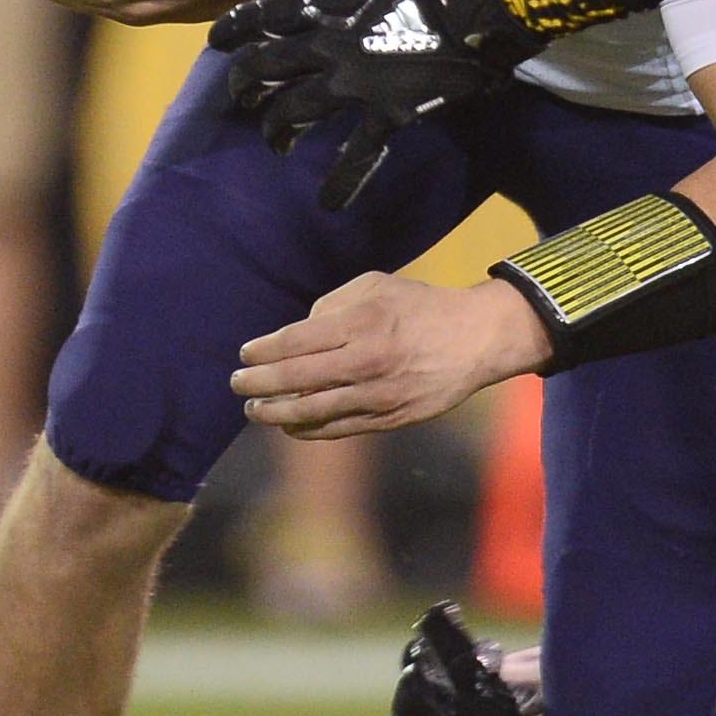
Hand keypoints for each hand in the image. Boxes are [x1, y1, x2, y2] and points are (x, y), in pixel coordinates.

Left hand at [213, 0, 536, 207]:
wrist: (486, 1)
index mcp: (328, 2)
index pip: (263, 17)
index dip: (233, 30)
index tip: (215, 44)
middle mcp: (330, 46)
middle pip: (267, 68)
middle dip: (246, 85)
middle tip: (241, 97)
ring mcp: (355, 84)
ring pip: (296, 111)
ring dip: (277, 128)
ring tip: (273, 142)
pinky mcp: (388, 112)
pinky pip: (357, 154)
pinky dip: (341, 181)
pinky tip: (327, 202)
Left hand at [235, 275, 548, 439]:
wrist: (477, 339)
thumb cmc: (422, 306)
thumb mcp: (378, 285)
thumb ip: (334, 303)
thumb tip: (298, 330)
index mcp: (363, 323)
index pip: (295, 342)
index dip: (263, 350)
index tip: (245, 354)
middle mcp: (367, 361)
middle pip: (295, 380)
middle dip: (258, 383)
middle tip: (237, 384)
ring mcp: (379, 396)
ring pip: (312, 412)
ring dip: (275, 413)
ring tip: (255, 409)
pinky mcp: (391, 419)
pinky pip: (338, 429)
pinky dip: (308, 429)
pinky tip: (290, 425)